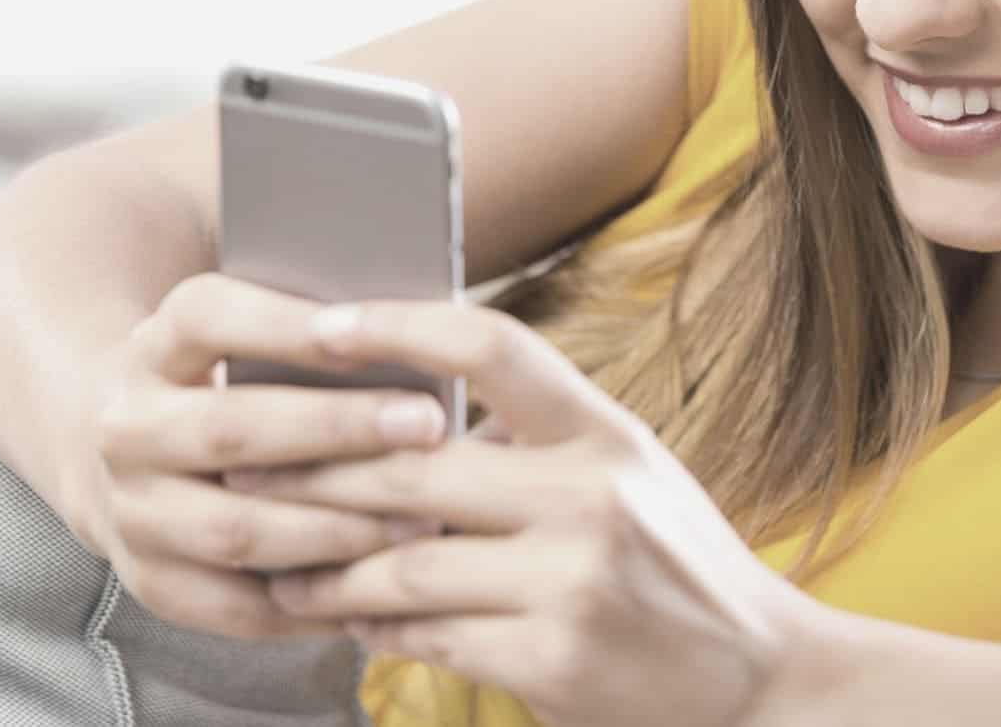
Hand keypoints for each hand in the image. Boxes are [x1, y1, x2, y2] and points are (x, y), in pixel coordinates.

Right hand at [80, 272, 451, 639]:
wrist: (137, 450)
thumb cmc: (235, 376)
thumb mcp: (250, 332)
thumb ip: (313, 327)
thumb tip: (408, 330)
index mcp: (156, 346)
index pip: (208, 319)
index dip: (288, 326)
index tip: (376, 330)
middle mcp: (128, 428)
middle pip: (230, 429)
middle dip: (336, 428)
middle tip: (427, 424)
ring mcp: (132, 512)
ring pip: (236, 528)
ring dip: (337, 528)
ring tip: (424, 518)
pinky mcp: (153, 583)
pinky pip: (238, 607)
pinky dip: (316, 602)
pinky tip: (385, 586)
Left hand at [235, 299, 813, 726]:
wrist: (757, 673)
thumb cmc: (675, 561)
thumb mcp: (628, 472)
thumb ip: (535, 442)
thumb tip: (403, 418)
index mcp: (605, 432)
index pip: (492, 346)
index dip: (400, 327)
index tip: (322, 327)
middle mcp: (591, 496)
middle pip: (414, 466)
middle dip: (315, 471)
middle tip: (243, 467)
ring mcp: (572, 581)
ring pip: (403, 564)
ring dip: (327, 569)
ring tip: (283, 565)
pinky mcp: (553, 662)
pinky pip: (428, 637)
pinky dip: (377, 626)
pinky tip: (354, 617)